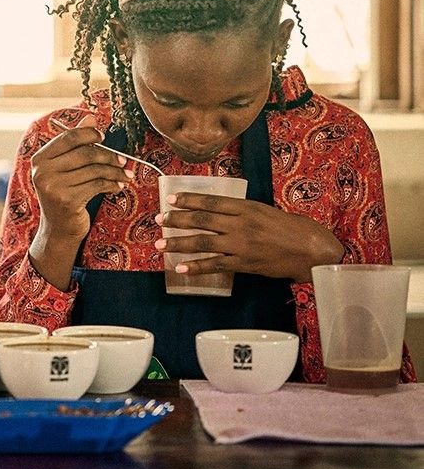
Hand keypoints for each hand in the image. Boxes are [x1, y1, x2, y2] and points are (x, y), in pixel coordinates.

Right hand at [30, 117, 128, 246]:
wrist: (59, 228)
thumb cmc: (64, 193)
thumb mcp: (65, 168)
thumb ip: (76, 143)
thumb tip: (90, 118)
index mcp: (40, 159)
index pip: (68, 138)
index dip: (88, 134)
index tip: (104, 137)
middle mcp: (43, 172)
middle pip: (84, 153)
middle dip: (108, 155)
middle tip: (124, 159)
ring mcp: (54, 187)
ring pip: (94, 170)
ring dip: (115, 171)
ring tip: (126, 174)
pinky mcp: (68, 200)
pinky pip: (97, 185)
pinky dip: (112, 184)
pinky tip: (119, 185)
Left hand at [156, 192, 343, 282]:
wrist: (310, 249)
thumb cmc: (289, 227)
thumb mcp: (263, 209)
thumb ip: (240, 210)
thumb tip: (215, 210)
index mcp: (245, 207)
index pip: (210, 201)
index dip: (189, 200)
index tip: (171, 199)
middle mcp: (240, 224)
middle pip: (202, 220)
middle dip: (177, 220)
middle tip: (158, 220)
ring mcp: (240, 245)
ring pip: (203, 242)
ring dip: (179, 244)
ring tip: (160, 245)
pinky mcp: (243, 264)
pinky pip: (215, 265)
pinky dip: (196, 267)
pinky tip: (180, 268)